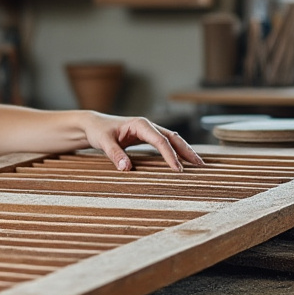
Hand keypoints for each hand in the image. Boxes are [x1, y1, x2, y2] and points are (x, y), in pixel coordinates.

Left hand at [82, 114, 203, 171]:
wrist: (93, 125)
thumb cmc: (98, 131)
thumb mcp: (104, 142)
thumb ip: (115, 154)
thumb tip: (126, 168)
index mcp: (141, 124)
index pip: (160, 141)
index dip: (170, 155)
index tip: (178, 169)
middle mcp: (148, 126)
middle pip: (173, 138)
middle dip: (187, 151)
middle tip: (200, 165)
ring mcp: (149, 131)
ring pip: (172, 139)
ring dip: (185, 150)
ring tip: (198, 164)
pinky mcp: (147, 137)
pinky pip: (166, 143)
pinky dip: (176, 151)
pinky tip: (183, 161)